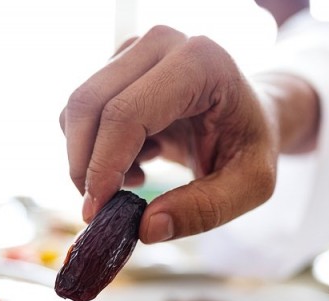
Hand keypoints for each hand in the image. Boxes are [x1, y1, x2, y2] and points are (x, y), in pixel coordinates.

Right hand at [59, 26, 279, 242]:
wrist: (250, 116)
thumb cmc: (251, 145)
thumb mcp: (250, 186)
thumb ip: (204, 210)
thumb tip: (145, 228)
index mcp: (200, 62)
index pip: (126, 114)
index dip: (104, 166)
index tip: (98, 212)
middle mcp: (161, 43)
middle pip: (89, 106)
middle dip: (84, 166)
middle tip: (101, 208)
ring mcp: (135, 49)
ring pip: (77, 110)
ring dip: (89, 158)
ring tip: (135, 178)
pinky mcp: (117, 64)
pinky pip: (80, 113)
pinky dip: (94, 148)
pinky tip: (134, 160)